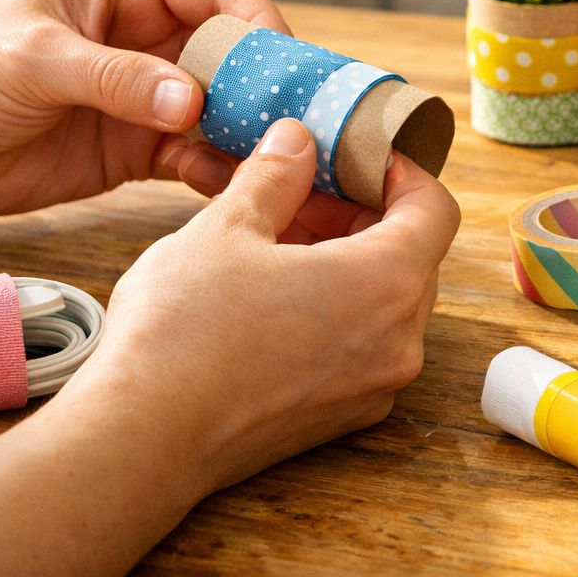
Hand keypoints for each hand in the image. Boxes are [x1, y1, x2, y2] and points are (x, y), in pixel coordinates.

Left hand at [0, 0, 286, 215]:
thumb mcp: (34, 61)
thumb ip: (113, 77)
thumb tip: (191, 100)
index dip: (260, 26)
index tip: (282, 70)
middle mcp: (150, 33)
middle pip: (237, 54)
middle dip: (270, 87)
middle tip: (301, 127)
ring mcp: (147, 93)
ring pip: (225, 109)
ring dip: (253, 135)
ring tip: (282, 167)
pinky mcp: (137, 147)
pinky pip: (196, 156)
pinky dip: (220, 172)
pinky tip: (234, 189)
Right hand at [0, 118, 460, 576]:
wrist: (142, 439)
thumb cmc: (183, 330)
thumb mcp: (227, 227)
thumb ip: (275, 175)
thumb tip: (298, 139)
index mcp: (385, 284)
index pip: (435, 210)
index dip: (400, 173)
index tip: (355, 158)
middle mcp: (397, 342)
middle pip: (411, 256)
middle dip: (360, 215)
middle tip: (299, 193)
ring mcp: (371, 388)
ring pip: (383, 303)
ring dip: (343, 261)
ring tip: (273, 240)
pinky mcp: (339, 418)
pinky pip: (359, 346)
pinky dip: (332, 309)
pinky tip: (268, 294)